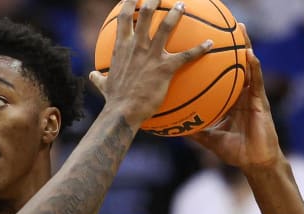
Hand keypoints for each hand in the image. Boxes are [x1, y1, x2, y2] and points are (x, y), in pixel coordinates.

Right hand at [89, 0, 212, 126]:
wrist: (123, 112)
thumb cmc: (114, 100)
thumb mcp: (103, 85)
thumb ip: (99, 77)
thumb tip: (93, 75)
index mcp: (121, 47)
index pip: (124, 18)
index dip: (129, 3)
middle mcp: (136, 46)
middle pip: (146, 14)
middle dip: (153, 0)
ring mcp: (151, 55)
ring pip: (166, 26)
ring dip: (176, 13)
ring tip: (182, 5)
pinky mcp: (165, 68)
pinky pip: (186, 55)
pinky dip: (200, 49)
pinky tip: (210, 44)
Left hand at [190, 24, 282, 171]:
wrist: (255, 162)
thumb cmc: (236, 151)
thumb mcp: (209, 139)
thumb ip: (195, 131)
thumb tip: (174, 127)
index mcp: (230, 100)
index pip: (222, 75)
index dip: (215, 60)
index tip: (204, 43)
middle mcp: (241, 94)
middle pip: (235, 64)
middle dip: (231, 44)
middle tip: (224, 24)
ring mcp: (252, 96)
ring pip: (249, 66)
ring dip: (245, 46)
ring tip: (240, 29)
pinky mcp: (261, 101)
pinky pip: (257, 81)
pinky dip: (254, 67)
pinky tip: (250, 55)